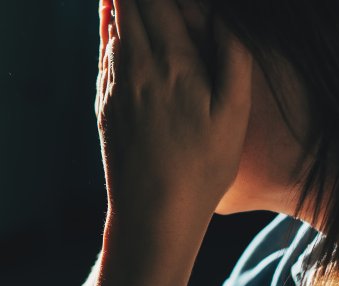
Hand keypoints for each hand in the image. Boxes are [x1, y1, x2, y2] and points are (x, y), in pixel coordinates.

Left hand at [97, 0, 252, 215]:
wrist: (152, 212)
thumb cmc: (202, 166)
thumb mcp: (233, 113)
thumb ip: (231, 56)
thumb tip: (222, 15)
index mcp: (173, 64)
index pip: (156, 3)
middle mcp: (137, 69)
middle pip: (127, 10)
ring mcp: (115, 89)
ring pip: (111, 32)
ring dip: (116, 5)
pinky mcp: (105, 108)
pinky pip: (104, 58)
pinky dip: (107, 34)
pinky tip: (112, 28)